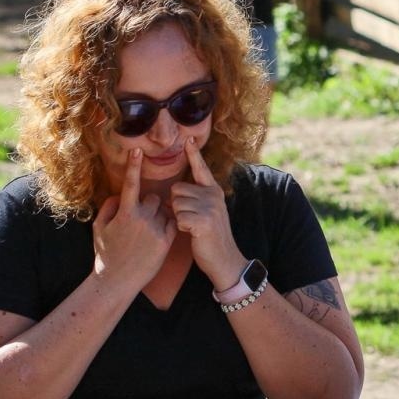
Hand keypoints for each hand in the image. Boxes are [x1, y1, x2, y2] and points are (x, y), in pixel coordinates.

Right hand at [92, 148, 175, 289]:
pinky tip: (156, 238)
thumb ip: (108, 207)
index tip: (138, 150)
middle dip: (150, 205)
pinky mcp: (166, 241)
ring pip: (165, 211)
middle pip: (154, 198)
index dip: (133, 166)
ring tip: (146, 235)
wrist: (117, 281)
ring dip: (159, 216)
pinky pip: (172, 223)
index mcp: (125, 213)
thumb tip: (118, 195)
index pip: (131, 184)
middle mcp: (142, 218)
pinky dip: (167, 226)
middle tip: (140, 222)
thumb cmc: (106, 254)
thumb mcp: (99, 228)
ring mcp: (156, 230)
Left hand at [169, 137, 243, 284]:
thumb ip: (196, 198)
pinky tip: (193, 233)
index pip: (201, 169)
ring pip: (175, 203)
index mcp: (214, 191)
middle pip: (176, 189)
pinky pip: (179, 217)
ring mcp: (210, 208)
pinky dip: (181, 227)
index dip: (194, 154)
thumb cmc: (210, 236)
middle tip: (191, 219)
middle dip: (176, 205)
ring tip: (192, 227)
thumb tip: (174, 190)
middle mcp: (213, 195)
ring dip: (178, 217)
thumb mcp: (208, 212)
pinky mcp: (204, 221)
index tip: (188, 139)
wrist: (225, 258)